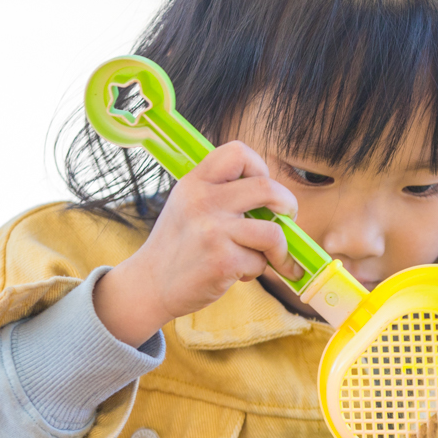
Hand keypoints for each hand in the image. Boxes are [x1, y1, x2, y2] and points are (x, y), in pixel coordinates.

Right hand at [93, 140, 298, 346]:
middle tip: (288, 216)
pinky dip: (255, 271)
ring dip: (279, 249)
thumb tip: (274, 198)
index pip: (238, 152)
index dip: (259, 167)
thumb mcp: (187, 205)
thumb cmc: (177, 246)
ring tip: (266, 257)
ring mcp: (213, 231)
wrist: (150, 285)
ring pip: (273, 232)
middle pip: (267, 188)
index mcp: (195, 182)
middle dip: (288, 204)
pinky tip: (238, 273)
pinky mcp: (223, 261)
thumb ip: (220, 193)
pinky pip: (260, 262)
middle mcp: (203, 201)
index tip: (263, 188)